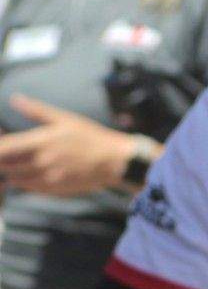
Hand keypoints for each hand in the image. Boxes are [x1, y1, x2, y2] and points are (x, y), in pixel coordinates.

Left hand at [0, 97, 140, 195]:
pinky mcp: (53, 189)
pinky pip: (28, 188)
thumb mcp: (65, 119)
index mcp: (40, 142)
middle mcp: (40, 163)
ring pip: (14, 179)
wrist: (115, 162)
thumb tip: (15, 99)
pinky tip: (30, 172)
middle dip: (2, 159)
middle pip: (4, 165)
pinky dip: (24, 181)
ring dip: (11, 171)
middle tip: (8, 153)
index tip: (0, 143)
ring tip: (18, 162)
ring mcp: (46, 178)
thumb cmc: (91, 137)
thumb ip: (36, 110)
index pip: (3, 148)